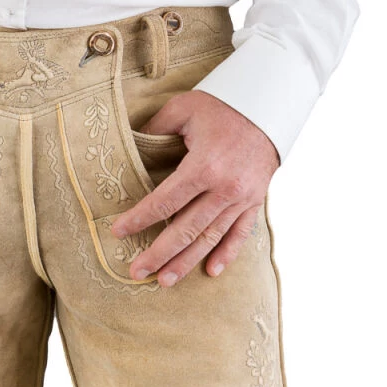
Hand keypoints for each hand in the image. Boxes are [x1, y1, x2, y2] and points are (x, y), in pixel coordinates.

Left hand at [110, 90, 279, 286]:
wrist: (268, 106)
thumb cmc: (221, 106)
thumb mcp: (183, 109)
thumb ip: (155, 129)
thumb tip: (129, 145)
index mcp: (204, 165)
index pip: (164, 201)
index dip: (140, 218)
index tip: (118, 232)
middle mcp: (224, 188)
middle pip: (186, 229)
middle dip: (159, 253)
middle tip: (137, 272)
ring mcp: (242, 198)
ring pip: (210, 238)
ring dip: (187, 262)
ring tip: (165, 281)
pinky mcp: (255, 201)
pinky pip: (240, 234)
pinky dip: (226, 254)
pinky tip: (211, 272)